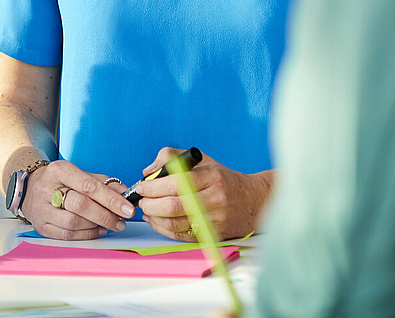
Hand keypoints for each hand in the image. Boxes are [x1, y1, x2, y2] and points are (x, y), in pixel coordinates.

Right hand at [22, 160, 134, 240]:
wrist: (33, 189)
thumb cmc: (62, 182)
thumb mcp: (81, 175)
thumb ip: (104, 183)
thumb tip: (126, 194)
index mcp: (60, 170)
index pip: (89, 186)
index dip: (111, 199)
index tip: (127, 208)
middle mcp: (47, 188)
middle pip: (81, 205)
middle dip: (105, 215)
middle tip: (121, 221)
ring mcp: (41, 209)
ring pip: (73, 222)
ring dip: (96, 226)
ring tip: (108, 224)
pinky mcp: (41, 226)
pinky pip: (67, 235)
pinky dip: (86, 235)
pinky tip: (96, 230)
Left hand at [134, 147, 272, 240]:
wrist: (253, 201)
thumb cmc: (223, 179)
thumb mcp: (202, 161)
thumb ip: (172, 158)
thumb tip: (148, 171)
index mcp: (211, 176)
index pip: (175, 182)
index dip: (152, 186)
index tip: (142, 186)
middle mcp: (214, 199)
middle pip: (172, 205)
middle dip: (150, 203)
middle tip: (141, 199)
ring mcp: (214, 219)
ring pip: (174, 223)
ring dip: (154, 218)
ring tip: (147, 210)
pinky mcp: (212, 235)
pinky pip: (180, 235)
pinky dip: (163, 229)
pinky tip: (156, 220)